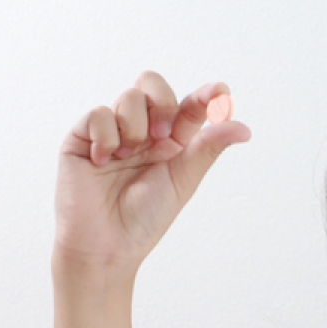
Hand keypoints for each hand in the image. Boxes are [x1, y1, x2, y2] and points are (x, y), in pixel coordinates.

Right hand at [54, 71, 250, 275]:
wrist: (107, 244)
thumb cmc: (146, 218)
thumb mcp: (184, 179)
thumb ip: (208, 147)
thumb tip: (244, 128)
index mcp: (170, 141)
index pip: (189, 106)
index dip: (205, 96)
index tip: (220, 92)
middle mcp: (142, 131)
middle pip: (152, 84)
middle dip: (162, 102)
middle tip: (161, 136)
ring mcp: (112, 131)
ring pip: (129, 97)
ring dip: (134, 127)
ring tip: (127, 157)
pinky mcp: (82, 137)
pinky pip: (98, 114)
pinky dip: (106, 137)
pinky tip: (103, 161)